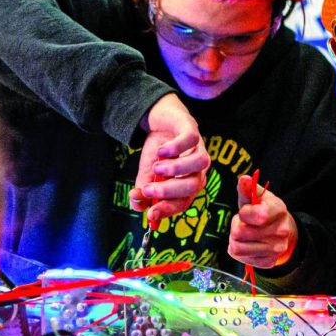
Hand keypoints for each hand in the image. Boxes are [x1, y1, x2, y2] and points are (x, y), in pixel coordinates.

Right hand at [129, 94, 209, 225]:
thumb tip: (135, 204)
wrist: (161, 120)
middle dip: (169, 191)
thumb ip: (142, 191)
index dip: (168, 210)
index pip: (183, 202)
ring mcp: (197, 148)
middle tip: (148, 189)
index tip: (150, 216)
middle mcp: (197, 169)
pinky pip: (192, 139)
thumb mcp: (146, 173)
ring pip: (200, 163)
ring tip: (156, 168)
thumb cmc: (158, 150)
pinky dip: (175, 147)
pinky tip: (162, 151)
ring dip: (176, 169)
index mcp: (188, 183)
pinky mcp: (192, 129)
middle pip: (194, 186)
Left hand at [228, 175, 297, 268]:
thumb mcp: (258, 197)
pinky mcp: (268, 262)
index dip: (244, 213)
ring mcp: (276, 249)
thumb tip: (244, 179)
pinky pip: (241, 259)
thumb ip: (249, 188)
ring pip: (237, 248)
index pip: (257, 215)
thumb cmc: (264, 210)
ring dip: (235, 240)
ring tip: (244, 234)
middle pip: (239, 232)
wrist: (281, 231)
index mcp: (279, 210)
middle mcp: (281, 231)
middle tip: (243, 224)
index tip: (246, 212)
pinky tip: (248, 244)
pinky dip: (240, 252)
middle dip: (236, 227)